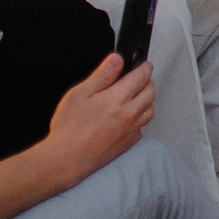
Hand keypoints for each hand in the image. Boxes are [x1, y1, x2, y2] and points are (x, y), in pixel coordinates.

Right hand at [42, 52, 154, 181]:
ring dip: (147, 100)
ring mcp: (132, 129)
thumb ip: (102, 75)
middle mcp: (130, 113)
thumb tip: (117, 60)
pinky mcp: (129, 142)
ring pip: (150, 110)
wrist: (68, 158)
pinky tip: (131, 116)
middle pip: (150, 92)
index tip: (145, 64)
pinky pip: (142, 126)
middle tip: (141, 78)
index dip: (144, 68)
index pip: (141, 77)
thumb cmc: (70, 127)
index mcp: (119, 98)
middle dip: (148, 82)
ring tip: (138, 95)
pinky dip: (141, 117)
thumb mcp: (80, 94)